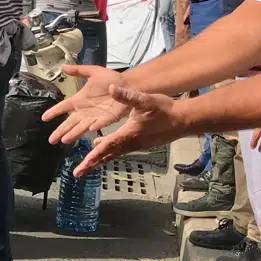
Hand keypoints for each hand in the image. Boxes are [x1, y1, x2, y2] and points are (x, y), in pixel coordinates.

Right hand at [42, 65, 129, 143]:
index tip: (44, 118)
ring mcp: (95, 116)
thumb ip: (78, 71)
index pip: (63, 107)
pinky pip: (98, 124)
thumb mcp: (93, 72)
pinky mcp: (107, 119)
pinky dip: (93, 127)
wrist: (128, 84)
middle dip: (60, 131)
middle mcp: (84, 110)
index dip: (54, 112)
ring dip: (73, 133)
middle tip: (51, 140)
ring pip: (81, 127)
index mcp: (79, 100)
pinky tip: (87, 131)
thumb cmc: (111, 79)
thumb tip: (62, 67)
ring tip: (64, 141)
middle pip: (69, 122)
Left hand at [73, 86, 187, 175]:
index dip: (95, 155)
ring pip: (113, 154)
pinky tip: (101, 148)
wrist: (183, 120)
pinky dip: (108, 153)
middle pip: (108, 155)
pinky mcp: (139, 144)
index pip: (108, 146)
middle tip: (77, 173)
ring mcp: (135, 145)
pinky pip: (119, 151)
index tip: (84, 163)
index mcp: (129, 134)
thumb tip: (111, 88)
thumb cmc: (165, 110)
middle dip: (92, 164)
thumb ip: (127, 95)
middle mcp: (131, 143)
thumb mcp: (145, 100)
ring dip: (99, 160)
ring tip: (85, 166)